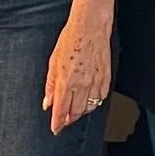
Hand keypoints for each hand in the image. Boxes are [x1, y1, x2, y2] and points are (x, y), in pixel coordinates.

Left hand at [41, 11, 111, 134]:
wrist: (90, 27)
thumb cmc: (71, 39)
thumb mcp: (53, 62)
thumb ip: (50, 85)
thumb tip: (47, 102)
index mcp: (66, 81)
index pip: (61, 110)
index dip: (57, 123)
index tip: (55, 129)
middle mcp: (82, 85)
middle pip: (76, 113)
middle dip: (69, 119)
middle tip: (64, 121)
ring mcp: (96, 82)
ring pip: (89, 107)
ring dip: (81, 112)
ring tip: (75, 111)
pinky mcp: (106, 78)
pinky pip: (101, 98)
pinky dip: (94, 102)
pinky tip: (89, 100)